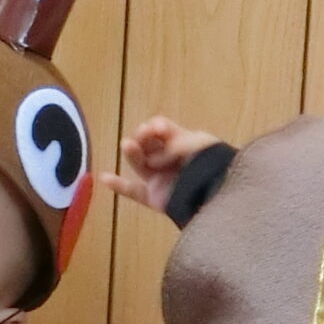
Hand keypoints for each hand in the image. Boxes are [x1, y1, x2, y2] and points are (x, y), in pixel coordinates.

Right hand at [100, 114, 224, 213]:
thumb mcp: (199, 144)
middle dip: (144, 136)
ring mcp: (161, 178)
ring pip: (139, 162)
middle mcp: (170, 160)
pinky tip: (105, 177)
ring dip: (132, 152)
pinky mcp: (155, 197)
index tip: (158, 130)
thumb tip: (153, 158)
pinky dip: (118, 185)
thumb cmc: (213, 166)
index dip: (156, 127)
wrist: (218, 197)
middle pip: (148, 144)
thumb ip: (174, 144)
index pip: (163, 129)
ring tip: (128, 145)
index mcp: (183, 143)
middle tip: (145, 135)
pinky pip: (133, 191)